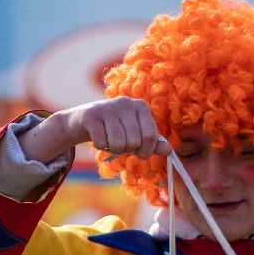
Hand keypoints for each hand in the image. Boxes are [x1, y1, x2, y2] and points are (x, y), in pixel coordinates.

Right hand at [19, 97, 170, 163]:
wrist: (84, 120)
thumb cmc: (115, 128)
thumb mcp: (135, 133)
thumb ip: (152, 142)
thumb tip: (169, 150)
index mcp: (141, 106)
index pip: (150, 137)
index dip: (145, 151)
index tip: (139, 152)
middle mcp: (126, 102)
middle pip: (134, 142)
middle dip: (126, 150)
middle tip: (120, 144)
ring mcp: (108, 107)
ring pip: (118, 143)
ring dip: (113, 149)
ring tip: (109, 140)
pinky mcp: (92, 114)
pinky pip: (101, 142)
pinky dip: (100, 146)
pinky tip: (98, 137)